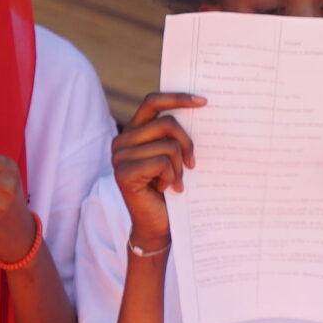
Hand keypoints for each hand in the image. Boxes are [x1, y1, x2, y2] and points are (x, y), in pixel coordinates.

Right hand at [110, 92, 202, 245]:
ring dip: (180, 166)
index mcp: (133, 131)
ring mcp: (119, 157)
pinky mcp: (123, 173)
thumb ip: (175, 135)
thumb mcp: (175, 156)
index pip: (152, 102)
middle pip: (166, 123)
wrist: (159, 224)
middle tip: (193, 164)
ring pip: (168, 145)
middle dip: (187, 143)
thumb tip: (201, 108)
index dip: (177, 98)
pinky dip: (172, 177)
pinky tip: (167, 189)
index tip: (203, 102)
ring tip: (176, 182)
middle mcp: (122, 140)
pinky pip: (162, 162)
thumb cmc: (171, 188)